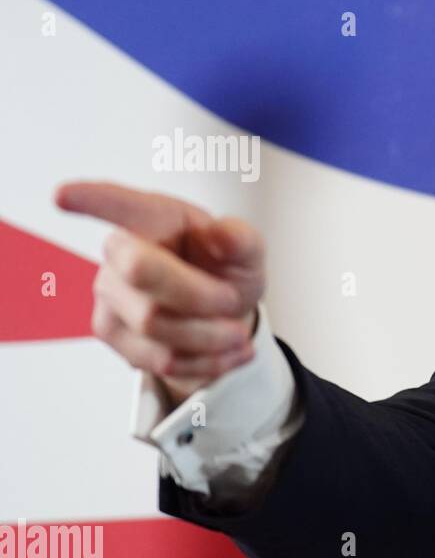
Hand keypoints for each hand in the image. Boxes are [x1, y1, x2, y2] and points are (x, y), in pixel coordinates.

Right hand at [54, 181, 265, 401]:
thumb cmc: (225, 272)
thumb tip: (222, 234)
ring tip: (235, 332)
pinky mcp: (110, 332)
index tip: (63, 195)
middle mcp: (120, 251)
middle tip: (232, 300)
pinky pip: (157, 358)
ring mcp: (109, 293)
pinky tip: (227, 351)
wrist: (223, 317)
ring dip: (209, 336)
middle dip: (201, 295)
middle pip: (141, 272)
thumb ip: (241, 240)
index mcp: (155, 218)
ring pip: (152, 324)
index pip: (120, 204)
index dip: (92, 199)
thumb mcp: (248, 253)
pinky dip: (206, 361)